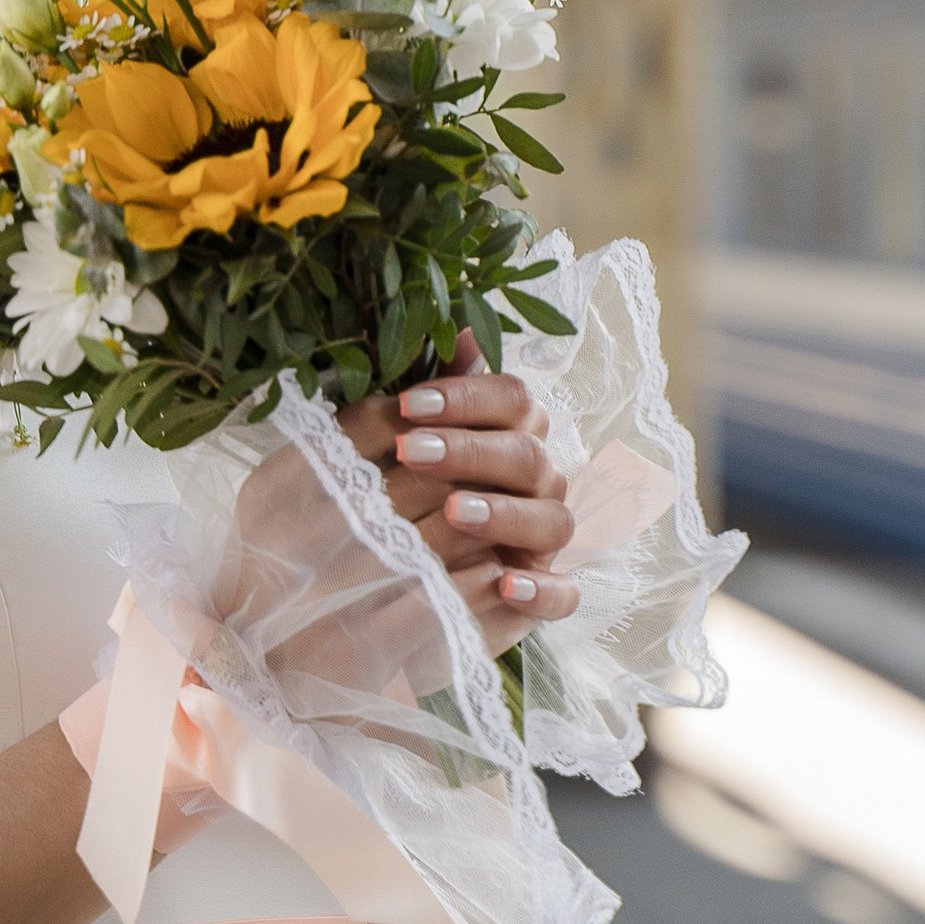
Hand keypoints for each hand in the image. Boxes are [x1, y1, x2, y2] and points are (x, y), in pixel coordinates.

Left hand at [338, 332, 573, 657]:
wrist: (360, 579)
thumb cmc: (387, 492)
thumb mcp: (394, 438)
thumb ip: (429, 389)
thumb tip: (458, 326)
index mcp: (508, 435)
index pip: (514, 400)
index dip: (468, 398)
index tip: (408, 405)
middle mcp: (535, 484)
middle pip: (530, 456)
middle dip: (471, 451)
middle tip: (410, 455)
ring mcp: (541, 541)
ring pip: (554, 519)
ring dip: (505, 513)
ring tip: (452, 513)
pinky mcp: (541, 597)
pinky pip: (564, 595)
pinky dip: (542, 590)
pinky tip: (504, 584)